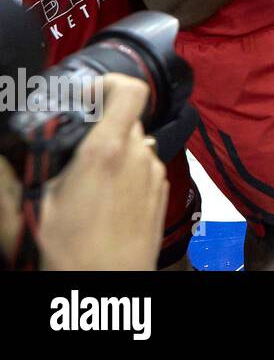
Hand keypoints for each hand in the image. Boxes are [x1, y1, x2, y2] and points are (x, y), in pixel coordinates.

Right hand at [37, 75, 167, 270]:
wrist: (109, 288)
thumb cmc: (72, 256)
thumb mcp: (25, 213)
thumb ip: (6, 178)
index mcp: (107, 153)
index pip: (129, 90)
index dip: (108, 83)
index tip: (84, 95)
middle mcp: (138, 158)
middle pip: (126, 118)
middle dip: (99, 125)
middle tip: (70, 146)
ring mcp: (153, 175)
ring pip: (135, 143)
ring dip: (112, 150)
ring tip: (82, 178)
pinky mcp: (160, 192)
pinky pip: (143, 167)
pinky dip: (124, 171)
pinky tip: (100, 196)